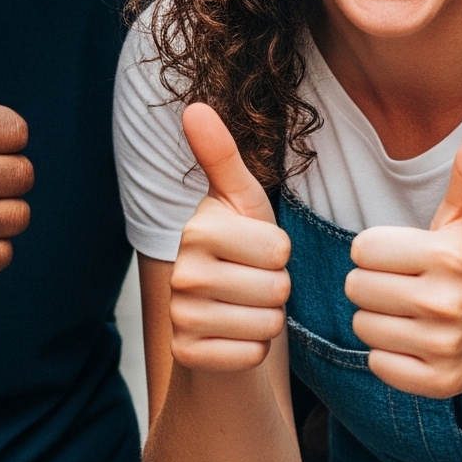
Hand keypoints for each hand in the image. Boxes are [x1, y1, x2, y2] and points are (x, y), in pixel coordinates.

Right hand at [168, 104, 290, 373]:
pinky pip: (253, 355)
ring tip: (246, 306)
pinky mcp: (189, 355)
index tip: (257, 251)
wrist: (216, 316)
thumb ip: (222, 153)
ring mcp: (182, 317)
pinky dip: (255, 349)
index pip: (279, 248)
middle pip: (276, 287)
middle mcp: (183, 273)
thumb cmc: (240, 249)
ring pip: (267, 323)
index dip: (280, 252)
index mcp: (198, 229)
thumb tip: (194, 106)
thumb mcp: (240, 199)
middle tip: (253, 282)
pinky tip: (236, 335)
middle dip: (277, 288)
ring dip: (268, 319)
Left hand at [346, 120, 461, 402]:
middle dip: (373, 285)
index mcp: (447, 255)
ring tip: (407, 314)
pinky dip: (388, 354)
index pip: (363, 248)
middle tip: (403, 287)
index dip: (377, 251)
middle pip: (357, 288)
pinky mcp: (436, 381)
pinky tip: (413, 343)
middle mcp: (445, 301)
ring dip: (377, 320)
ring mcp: (442, 345)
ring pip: (362, 326)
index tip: (403, 257)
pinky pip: (377, 362)